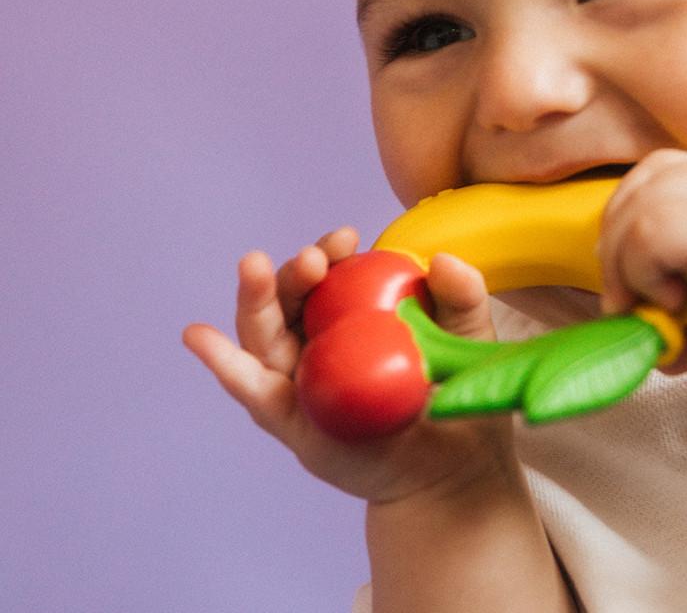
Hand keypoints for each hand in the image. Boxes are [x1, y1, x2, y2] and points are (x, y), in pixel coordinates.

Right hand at [183, 230, 515, 503]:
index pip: (331, 275)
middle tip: (312, 258)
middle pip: (291, 298)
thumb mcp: (466, 338)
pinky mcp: (290, 421)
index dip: (330, 253)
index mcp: (354, 314)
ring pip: (265, 334)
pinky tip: (197, 335)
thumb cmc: (456, 397)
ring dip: (256, 299)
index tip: (346, 238)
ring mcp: (300, 380)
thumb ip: (462, 296)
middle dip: (295, 273)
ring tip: (252, 266)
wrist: (454, 471)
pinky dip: (224, 363)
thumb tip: (442, 259)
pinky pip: (253, 389)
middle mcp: (319, 341)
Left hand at [598, 151, 686, 383]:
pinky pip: (648, 232)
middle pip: (638, 184)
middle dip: (613, 244)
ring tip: (649, 308)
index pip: (657, 176)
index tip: (630, 277)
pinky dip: (641, 272)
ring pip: (635, 208)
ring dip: (622, 264)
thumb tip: (648, 340)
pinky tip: (673, 303)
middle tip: (624, 300)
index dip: (628, 223)